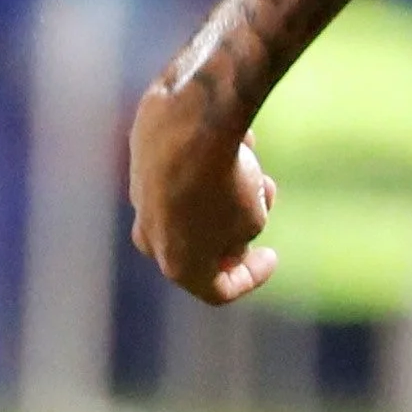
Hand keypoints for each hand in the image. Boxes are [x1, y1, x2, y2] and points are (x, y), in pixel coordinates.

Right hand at [127, 83, 278, 305]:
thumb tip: (226, 230)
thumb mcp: (251, 219)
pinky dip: (206, 164)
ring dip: (227, 194)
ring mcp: (140, 198)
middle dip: (237, 229)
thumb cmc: (226, 180)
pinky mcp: (140, 162)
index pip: (218, 289)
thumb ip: (239, 236)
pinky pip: (180, 170)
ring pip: (190, 204)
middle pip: (199, 245)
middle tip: (265, 206)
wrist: (190, 122)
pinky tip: (238, 145)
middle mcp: (150, 237)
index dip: (252, 277)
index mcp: (177, 265)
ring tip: (258, 172)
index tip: (272, 256)